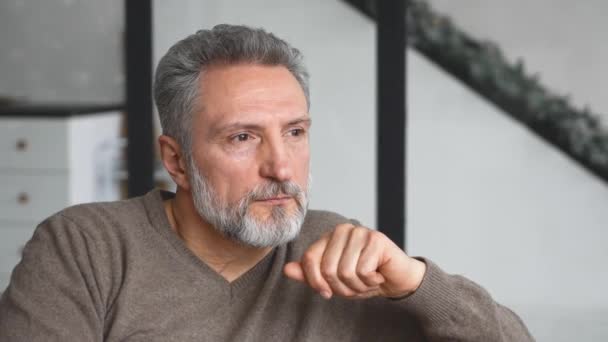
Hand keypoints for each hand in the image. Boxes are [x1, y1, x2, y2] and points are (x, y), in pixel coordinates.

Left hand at [283, 223, 426, 299]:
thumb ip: (311, 274)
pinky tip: (378, 275)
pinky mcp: (376, 239)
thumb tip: (287, 270)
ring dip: (358, 286)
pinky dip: (370, 281)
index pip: (309, 258)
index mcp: (329, 236)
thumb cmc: (364, 278)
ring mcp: (360, 232)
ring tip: (367, 280)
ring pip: (345, 271)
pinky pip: (363, 270)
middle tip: (356, 285)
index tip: (327, 293)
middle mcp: (343, 230)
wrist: (396, 280)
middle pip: (327, 268)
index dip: (315, 282)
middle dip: (341, 287)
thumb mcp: (333, 281)